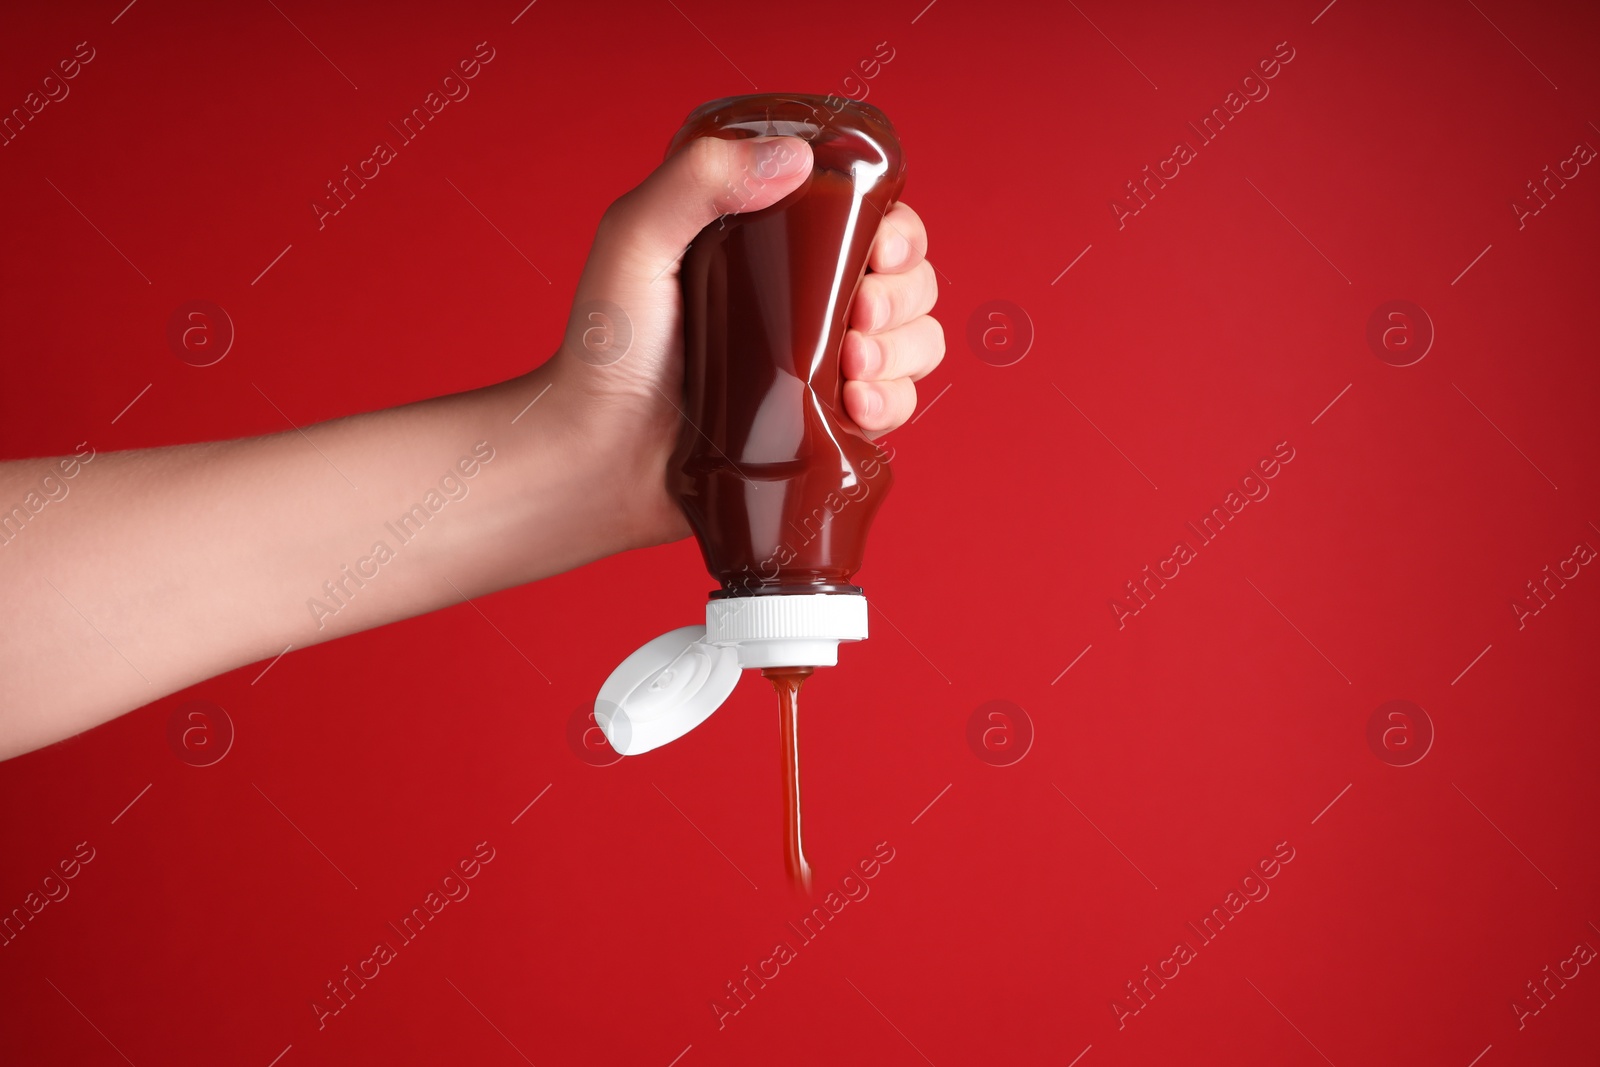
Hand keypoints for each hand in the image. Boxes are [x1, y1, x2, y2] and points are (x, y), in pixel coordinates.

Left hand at [546, 133, 944, 550]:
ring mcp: (818, 368)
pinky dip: (892, 404)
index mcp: (773, 245)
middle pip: (906, 282)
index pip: (869, 222)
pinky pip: (893, 408)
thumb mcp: (636, 241)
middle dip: (903, 295)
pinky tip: (856, 409)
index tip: (881, 249)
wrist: (596, 456)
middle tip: (860, 315)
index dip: (898, 232)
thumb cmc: (605, 348)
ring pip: (913, 343)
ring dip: (903, 350)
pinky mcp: (823, 427)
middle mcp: (804, 302)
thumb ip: (697, 181)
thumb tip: (796, 159)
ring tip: (853, 367)